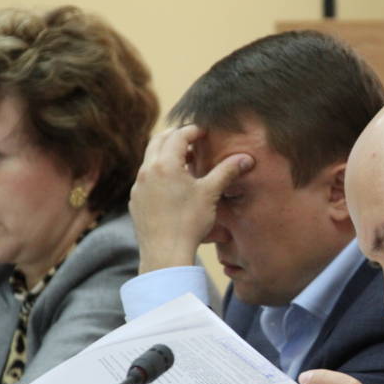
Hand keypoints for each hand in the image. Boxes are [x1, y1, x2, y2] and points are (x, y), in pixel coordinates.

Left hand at [129, 125, 252, 272]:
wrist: (165, 252)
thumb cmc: (189, 222)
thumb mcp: (211, 193)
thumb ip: (227, 172)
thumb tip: (246, 158)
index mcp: (165, 164)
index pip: (178, 135)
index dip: (193, 130)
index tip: (205, 132)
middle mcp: (147, 170)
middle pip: (159, 141)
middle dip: (176, 136)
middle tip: (193, 140)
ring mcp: (139, 186)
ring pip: (151, 159)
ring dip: (167, 155)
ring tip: (186, 163)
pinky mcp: (136, 200)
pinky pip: (146, 178)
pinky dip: (159, 172)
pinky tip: (174, 186)